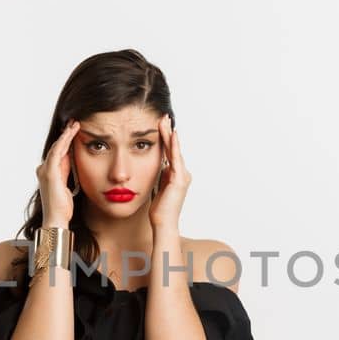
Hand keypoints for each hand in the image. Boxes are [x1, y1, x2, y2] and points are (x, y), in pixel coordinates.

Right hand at [36, 119, 80, 225]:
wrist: (56, 218)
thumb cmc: (62, 207)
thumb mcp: (68, 186)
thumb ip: (68, 173)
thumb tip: (73, 161)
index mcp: (49, 172)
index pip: (58, 153)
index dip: (66, 141)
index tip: (75, 131)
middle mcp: (44, 169)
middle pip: (56, 147)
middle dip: (66, 134)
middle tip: (75, 122)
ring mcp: (45, 170)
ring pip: (57, 146)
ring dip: (66, 135)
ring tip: (75, 124)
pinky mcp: (49, 172)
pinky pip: (57, 152)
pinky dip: (64, 141)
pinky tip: (71, 133)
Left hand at [149, 114, 189, 228]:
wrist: (163, 223)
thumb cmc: (159, 210)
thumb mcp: (158, 188)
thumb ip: (159, 177)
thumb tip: (156, 168)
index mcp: (176, 175)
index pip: (169, 153)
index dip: (165, 138)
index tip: (160, 125)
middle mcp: (182, 173)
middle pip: (173, 148)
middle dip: (168, 132)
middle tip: (163, 116)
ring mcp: (182, 176)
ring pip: (174, 150)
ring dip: (169, 134)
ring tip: (164, 120)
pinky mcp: (180, 179)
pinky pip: (176, 159)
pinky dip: (174, 146)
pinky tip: (172, 134)